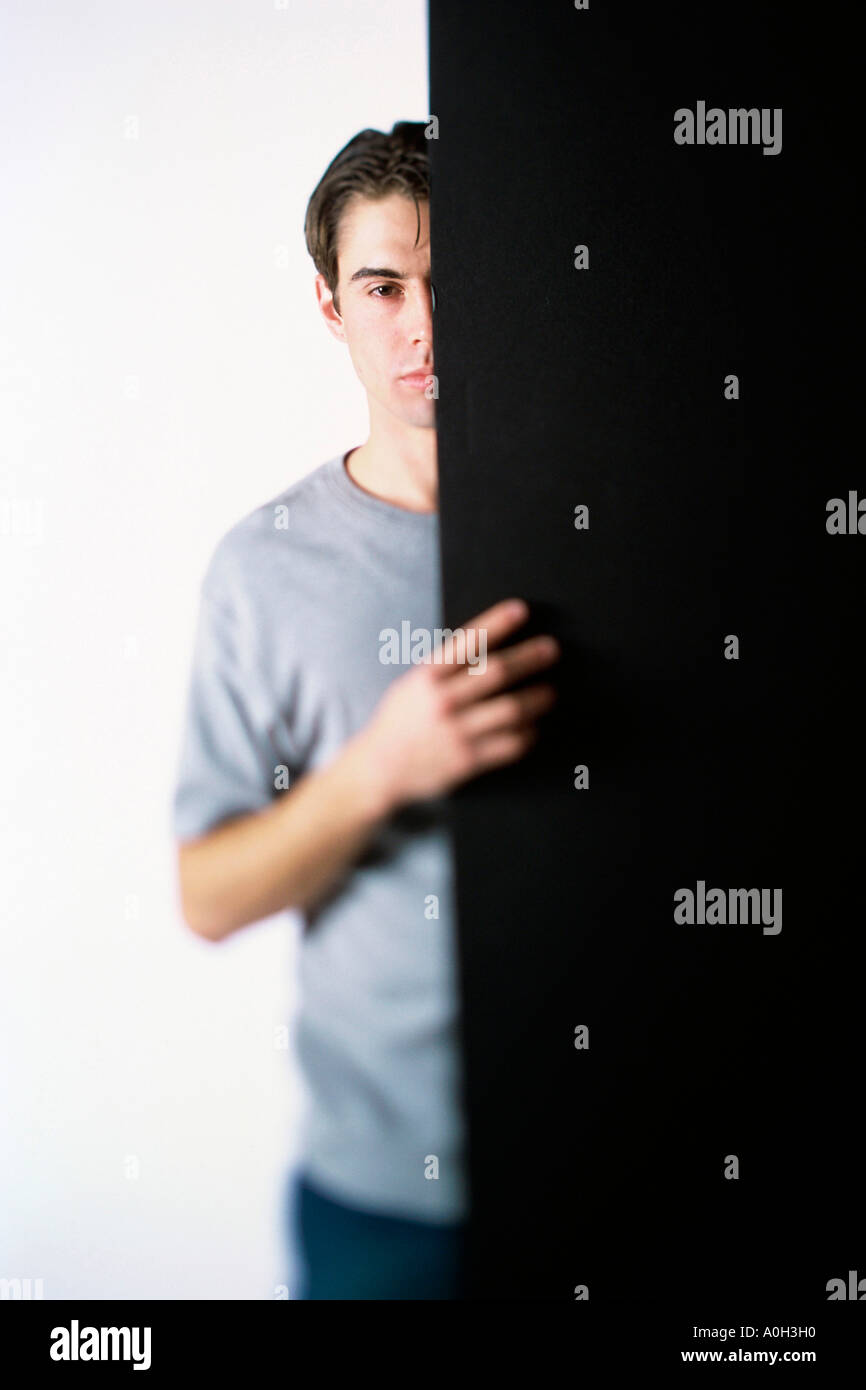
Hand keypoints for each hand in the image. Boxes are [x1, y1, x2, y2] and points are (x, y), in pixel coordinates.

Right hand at [357, 598, 559, 809]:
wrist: (379, 769)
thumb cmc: (399, 723)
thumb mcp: (412, 685)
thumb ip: (444, 669)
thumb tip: (485, 647)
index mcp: (427, 677)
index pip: (468, 642)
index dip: (497, 623)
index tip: (521, 611)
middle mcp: (443, 701)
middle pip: (498, 673)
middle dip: (530, 658)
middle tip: (551, 650)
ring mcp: (456, 732)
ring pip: (512, 709)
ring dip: (537, 698)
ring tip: (549, 692)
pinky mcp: (468, 760)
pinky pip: (511, 744)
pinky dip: (528, 733)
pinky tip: (533, 727)